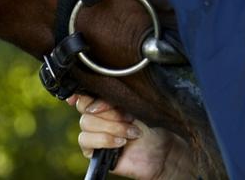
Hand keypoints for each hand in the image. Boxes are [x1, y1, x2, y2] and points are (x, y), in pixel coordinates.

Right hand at [67, 94, 193, 179]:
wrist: (161, 151)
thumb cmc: (152, 125)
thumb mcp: (138, 106)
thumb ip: (118, 99)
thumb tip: (97, 100)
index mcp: (106, 101)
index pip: (86, 94)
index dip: (83, 94)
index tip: (88, 96)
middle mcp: (97, 116)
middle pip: (85, 107)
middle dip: (110, 112)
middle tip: (130, 118)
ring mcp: (94, 132)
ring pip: (86, 123)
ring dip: (112, 127)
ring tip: (131, 132)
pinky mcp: (92, 150)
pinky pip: (86, 141)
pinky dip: (105, 139)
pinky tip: (122, 143)